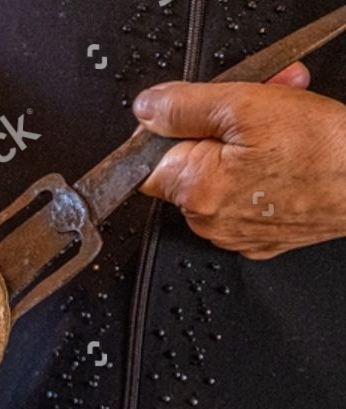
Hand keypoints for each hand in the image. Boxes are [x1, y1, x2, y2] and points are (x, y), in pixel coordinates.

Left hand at [135, 63, 345, 259]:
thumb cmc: (326, 149)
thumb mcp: (246, 105)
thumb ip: (185, 106)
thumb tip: (148, 109)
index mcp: (194, 190)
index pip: (148, 162)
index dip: (172, 130)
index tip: (196, 114)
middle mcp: (208, 221)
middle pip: (190, 165)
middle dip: (219, 129)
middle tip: (257, 107)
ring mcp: (236, 234)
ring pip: (223, 179)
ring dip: (247, 145)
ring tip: (286, 124)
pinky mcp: (264, 238)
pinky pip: (249, 199)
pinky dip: (264, 174)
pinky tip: (291, 155)